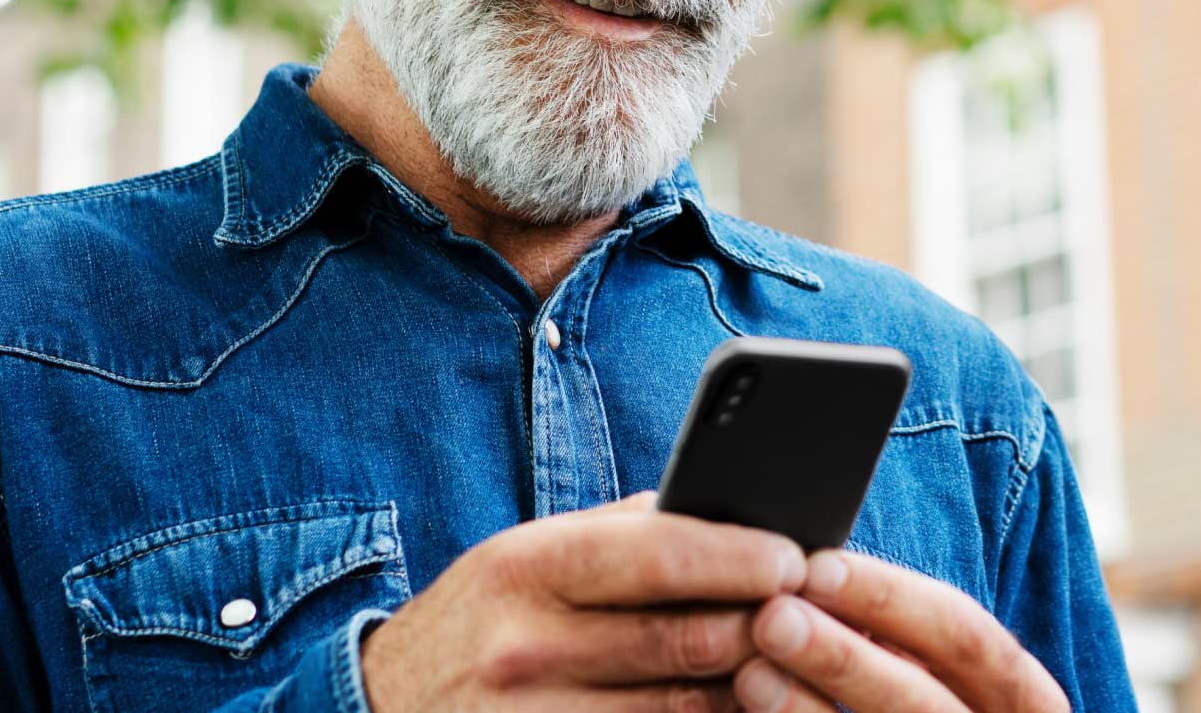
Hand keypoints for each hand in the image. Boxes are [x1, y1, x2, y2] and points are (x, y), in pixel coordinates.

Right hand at [359, 491, 805, 711]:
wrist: (383, 707)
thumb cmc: (480, 618)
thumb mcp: (526, 556)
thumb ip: (616, 533)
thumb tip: (717, 507)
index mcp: (525, 566)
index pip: (650, 554)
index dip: (732, 555)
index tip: (794, 554)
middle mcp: (525, 646)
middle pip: (680, 640)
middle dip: (759, 625)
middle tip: (816, 612)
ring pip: (680, 710)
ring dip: (746, 690)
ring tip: (793, 664)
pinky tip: (733, 710)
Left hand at [733, 548, 1069, 711]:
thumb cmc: (914, 701)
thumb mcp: (933, 670)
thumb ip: (894, 632)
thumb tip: (810, 569)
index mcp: (1021, 701)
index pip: (967, 638)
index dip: (892, 599)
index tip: (816, 567)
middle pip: (923, 705)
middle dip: (845, 658)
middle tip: (771, 617)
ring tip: (749, 675)